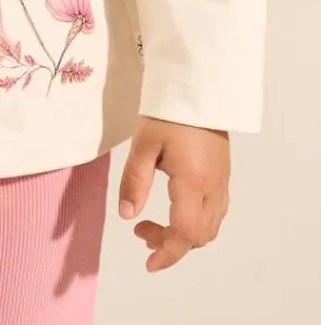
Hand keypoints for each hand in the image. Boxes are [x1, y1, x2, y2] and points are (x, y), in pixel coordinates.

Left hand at [119, 117, 229, 271]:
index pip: (184, 233)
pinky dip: (196, 222)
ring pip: (209, 227)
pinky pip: (215, 212)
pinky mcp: (223, 175)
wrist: (198, 88)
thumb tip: (127, 215)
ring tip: (153, 226)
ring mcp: (222, 182)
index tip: (148, 262)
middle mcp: (213, 188)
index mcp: (193, 183)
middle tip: (141, 232)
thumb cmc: (169, 112)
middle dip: (170, 244)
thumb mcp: (143, 145)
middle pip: (198, 235)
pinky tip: (176, 210)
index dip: (167, 253)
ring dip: (184, 235)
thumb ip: (135, 181)